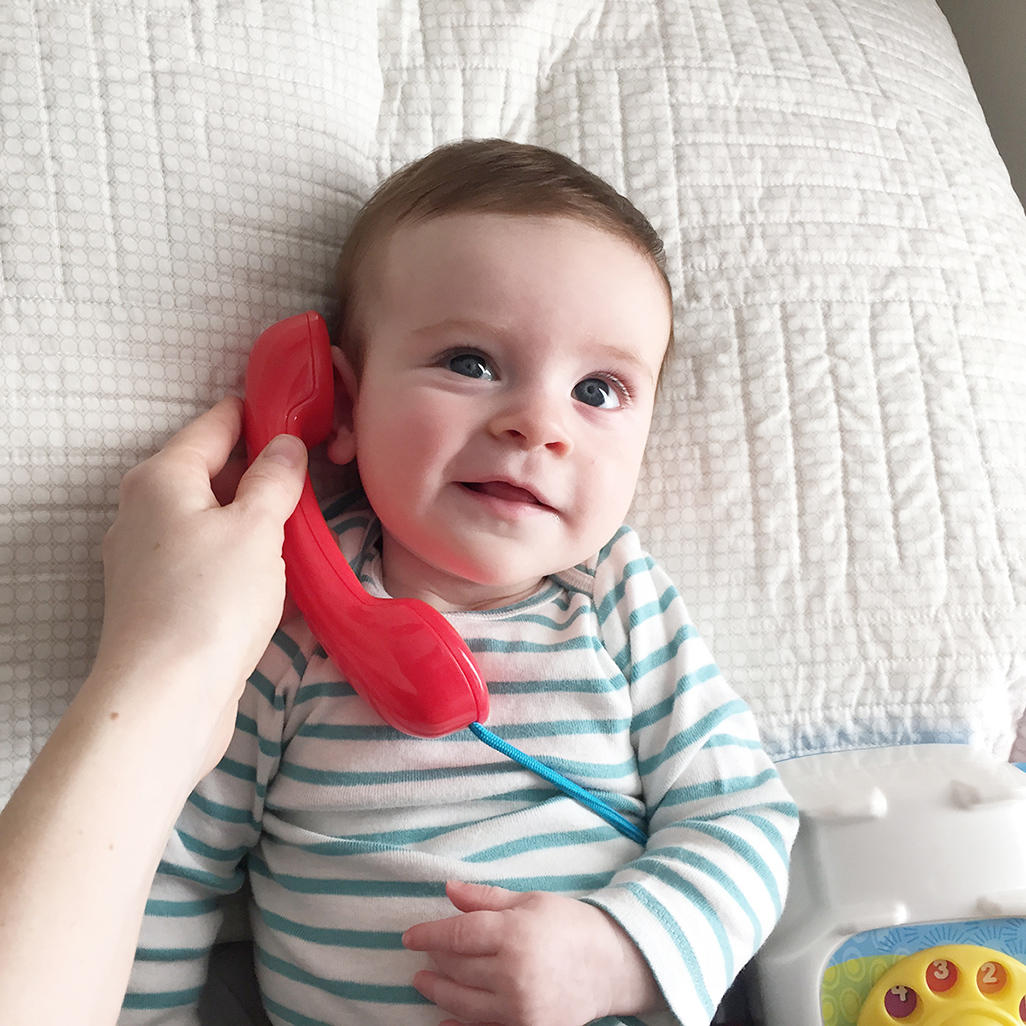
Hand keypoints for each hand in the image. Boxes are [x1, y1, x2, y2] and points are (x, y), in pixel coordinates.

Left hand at [90, 396, 306, 775]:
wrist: (166, 696)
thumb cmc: (211, 599)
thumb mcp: (256, 528)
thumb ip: (274, 480)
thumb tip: (286, 444)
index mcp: (162, 477)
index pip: (216, 424)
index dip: (261, 415)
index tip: (305, 416)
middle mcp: (144, 509)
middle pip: (210, 471)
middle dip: (261, 471)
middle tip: (316, 475)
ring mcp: (147, 557)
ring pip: (210, 518)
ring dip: (254, 518)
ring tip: (305, 525)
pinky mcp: (159, 597)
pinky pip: (207, 558)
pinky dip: (239, 555)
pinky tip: (276, 573)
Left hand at [402, 881, 661, 1025]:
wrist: (612, 966)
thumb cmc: (570, 925)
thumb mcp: (530, 901)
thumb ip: (486, 898)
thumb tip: (448, 889)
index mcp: (515, 934)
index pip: (458, 934)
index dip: (429, 934)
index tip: (410, 936)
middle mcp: (514, 973)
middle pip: (457, 969)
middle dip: (434, 961)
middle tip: (422, 956)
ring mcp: (520, 1009)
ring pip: (463, 1003)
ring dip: (439, 992)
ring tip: (424, 982)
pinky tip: (444, 1018)